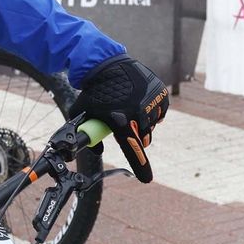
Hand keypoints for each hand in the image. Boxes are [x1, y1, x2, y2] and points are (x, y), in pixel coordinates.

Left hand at [74, 55, 168, 181]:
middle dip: (137, 138)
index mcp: (120, 120)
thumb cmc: (93, 91)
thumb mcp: (83, 112)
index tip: (146, 179)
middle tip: (127, 128)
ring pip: (152, 126)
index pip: (132, 148)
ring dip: (143, 124)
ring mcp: (151, 103)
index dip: (140, 166)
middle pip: (144, 139)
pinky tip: (140, 104)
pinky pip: (160, 113)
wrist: (106, 64)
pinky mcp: (160, 94)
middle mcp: (138, 113)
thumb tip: (97, 150)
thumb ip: (88, 134)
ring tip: (130, 110)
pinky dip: (152, 112)